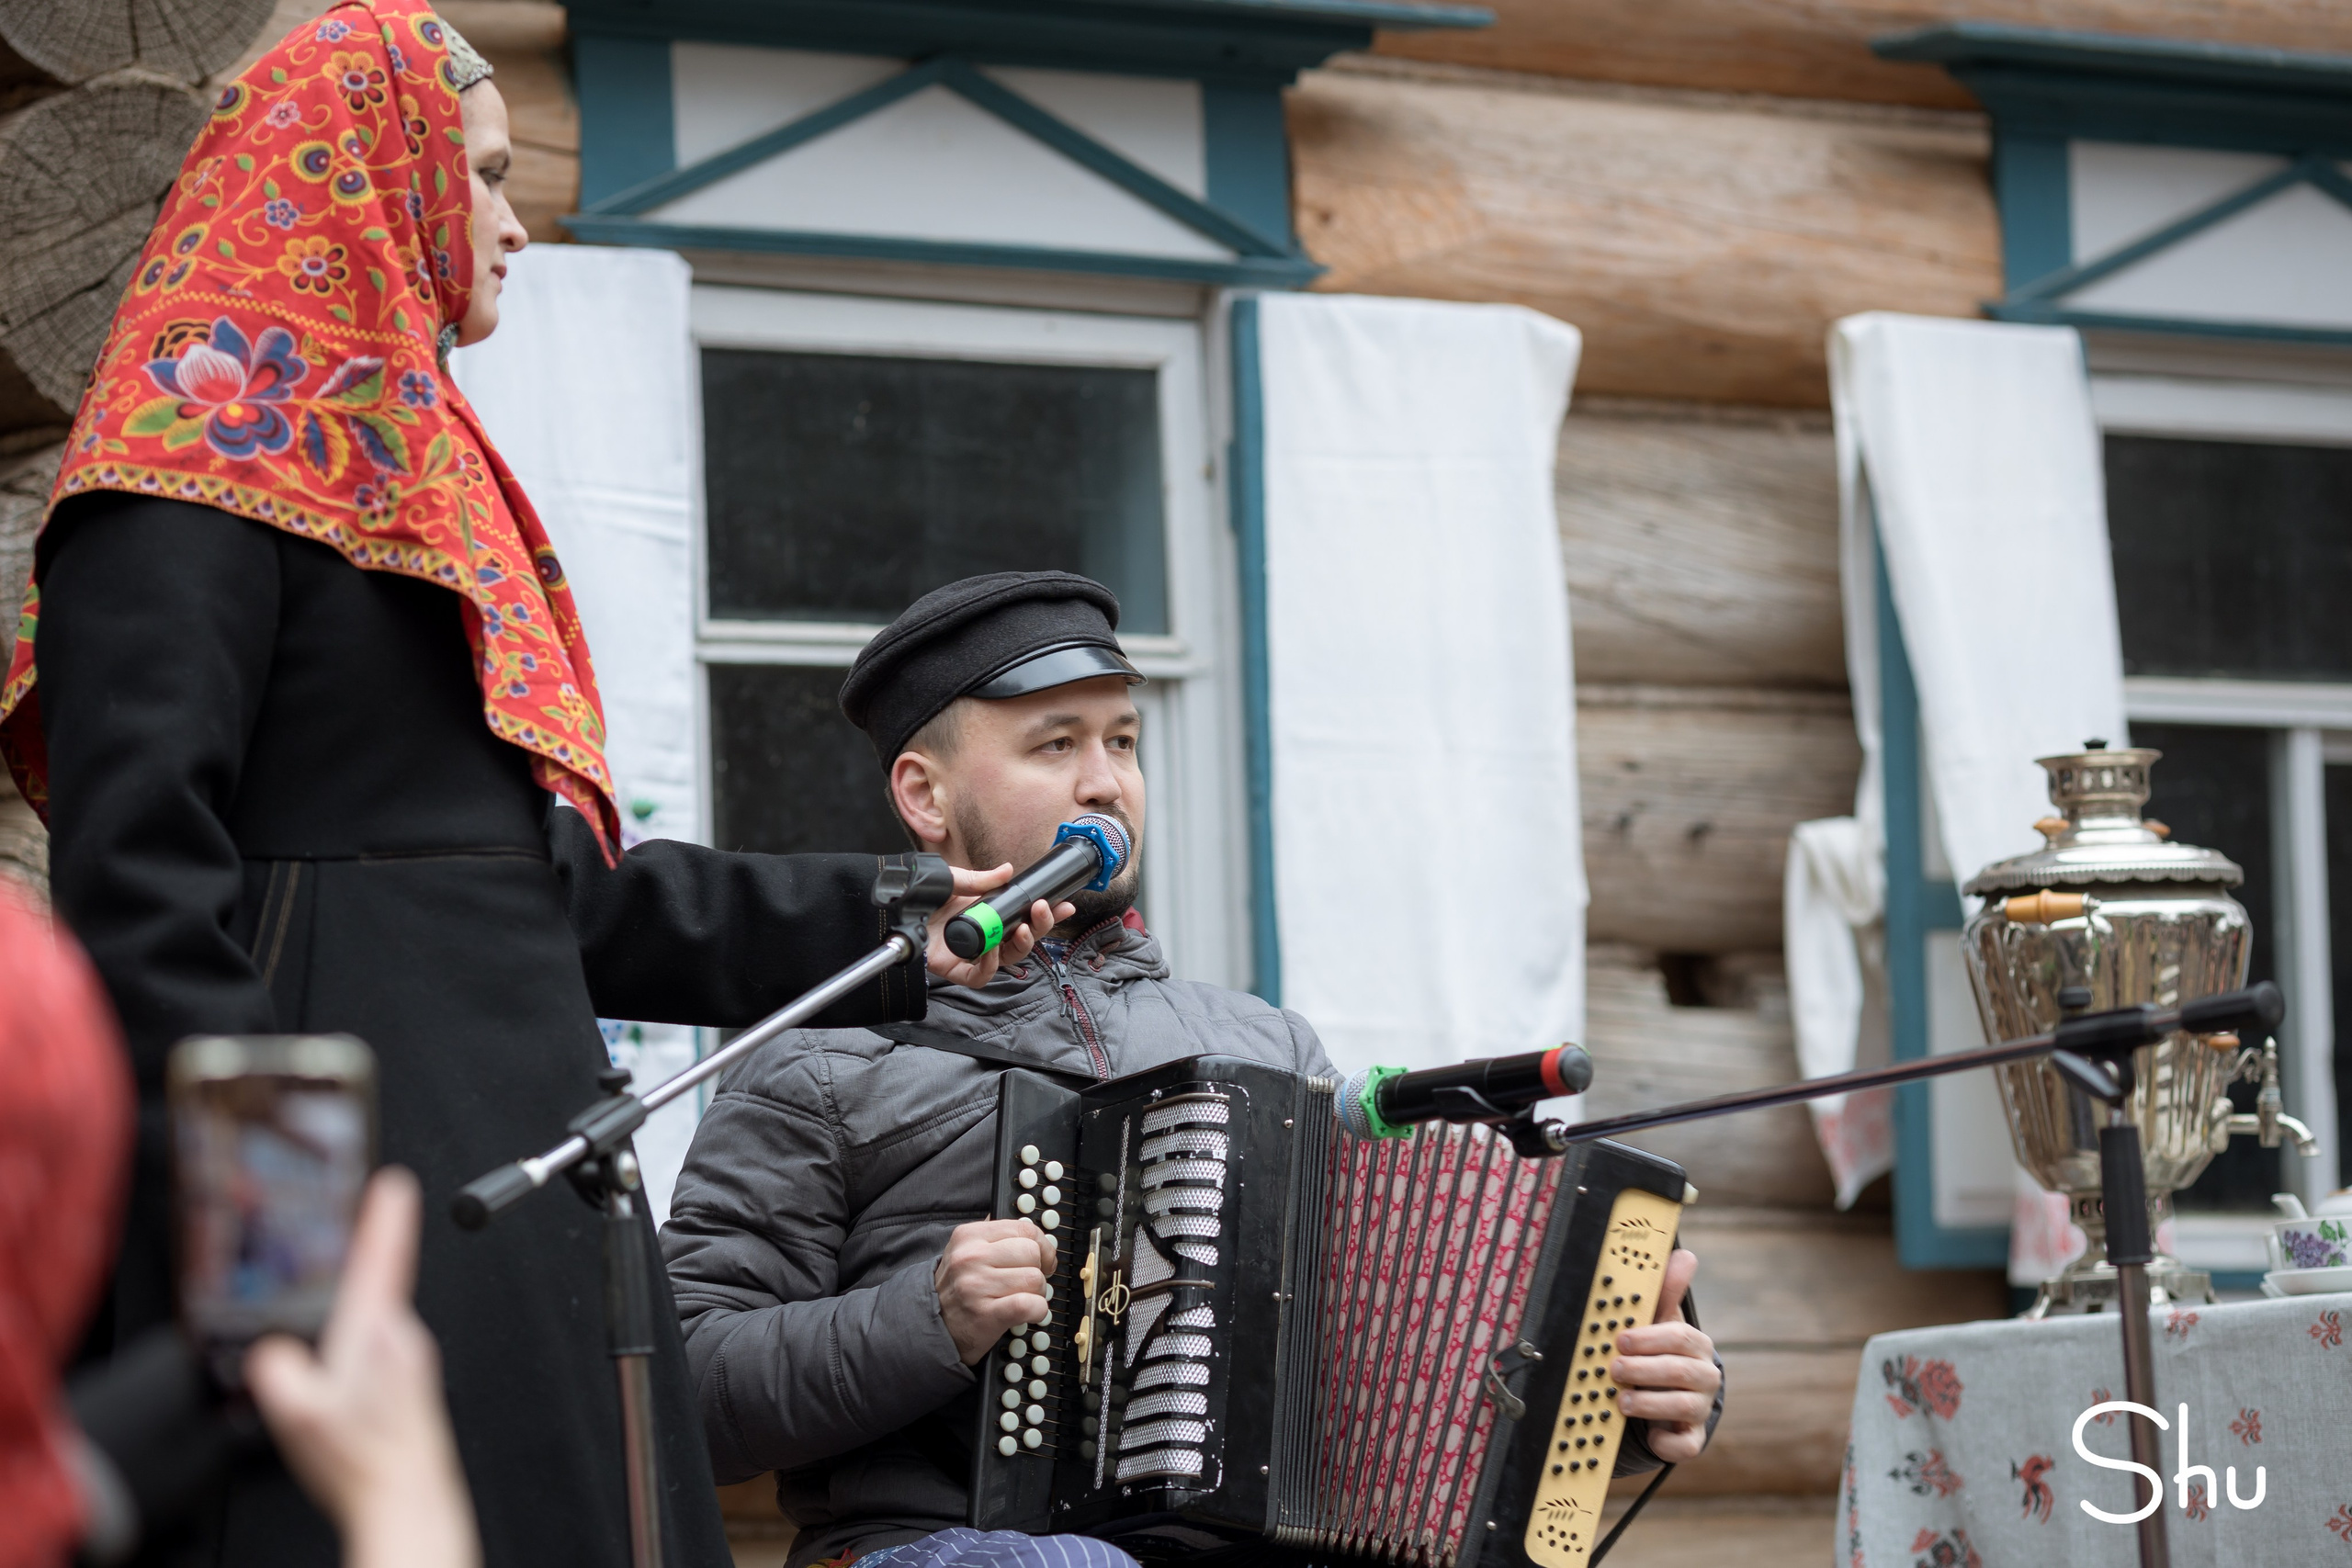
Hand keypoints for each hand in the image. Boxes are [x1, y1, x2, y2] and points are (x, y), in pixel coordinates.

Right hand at [245, 1168, 479, 1567]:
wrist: (406, 1498)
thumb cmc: (363, 1460)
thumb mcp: (298, 1415)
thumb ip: (277, 1373)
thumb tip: (269, 1353)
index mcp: (374, 1331)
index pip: (384, 1256)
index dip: (387, 1215)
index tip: (395, 1182)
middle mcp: (401, 1337)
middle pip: (377, 1286)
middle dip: (353, 1276)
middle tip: (332, 1285)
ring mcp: (410, 1360)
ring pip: (373, 1324)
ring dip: (350, 1327)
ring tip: (326, 1370)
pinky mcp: (411, 1382)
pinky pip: (379, 1352)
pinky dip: (358, 1356)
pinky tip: (342, 1395)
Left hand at [925, 863, 1074, 988]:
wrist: (894, 909)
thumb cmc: (921, 898)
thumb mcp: (954, 880)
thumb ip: (980, 879)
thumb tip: (1007, 871)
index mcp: (988, 914)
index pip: (1024, 916)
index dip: (1045, 913)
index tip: (1064, 903)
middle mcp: (985, 935)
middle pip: (1022, 939)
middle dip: (1040, 926)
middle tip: (1044, 910)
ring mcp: (973, 954)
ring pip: (1009, 958)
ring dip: (1022, 944)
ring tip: (1024, 928)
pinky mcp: (957, 970)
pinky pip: (982, 975)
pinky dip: (991, 964)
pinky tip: (993, 949)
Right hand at [934, 1218, 1056, 1364]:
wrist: (933, 1325)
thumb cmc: (958, 1288)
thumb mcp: (965, 1250)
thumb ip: (995, 1235)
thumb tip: (1031, 1231)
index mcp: (969, 1236)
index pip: (1024, 1228)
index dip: (1042, 1245)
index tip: (1042, 1259)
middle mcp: (970, 1258)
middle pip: (1032, 1253)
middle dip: (1038, 1270)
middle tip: (1028, 1282)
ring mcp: (976, 1286)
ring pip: (1034, 1279)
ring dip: (1037, 1293)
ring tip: (1021, 1298)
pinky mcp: (985, 1315)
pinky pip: (1029, 1305)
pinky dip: (1037, 1310)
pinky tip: (1027, 1312)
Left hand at [1610, 1248, 1720, 1463]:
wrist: (1670, 1398)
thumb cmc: (1661, 1352)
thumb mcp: (1661, 1321)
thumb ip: (1667, 1290)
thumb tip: (1685, 1254)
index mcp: (1696, 1346)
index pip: (1679, 1337)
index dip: (1648, 1338)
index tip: (1620, 1339)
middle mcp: (1704, 1377)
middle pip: (1679, 1372)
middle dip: (1643, 1370)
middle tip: (1614, 1370)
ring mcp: (1700, 1409)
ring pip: (1682, 1406)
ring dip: (1647, 1403)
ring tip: (1621, 1400)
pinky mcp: (1692, 1438)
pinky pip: (1685, 1445)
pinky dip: (1666, 1441)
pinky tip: (1649, 1435)